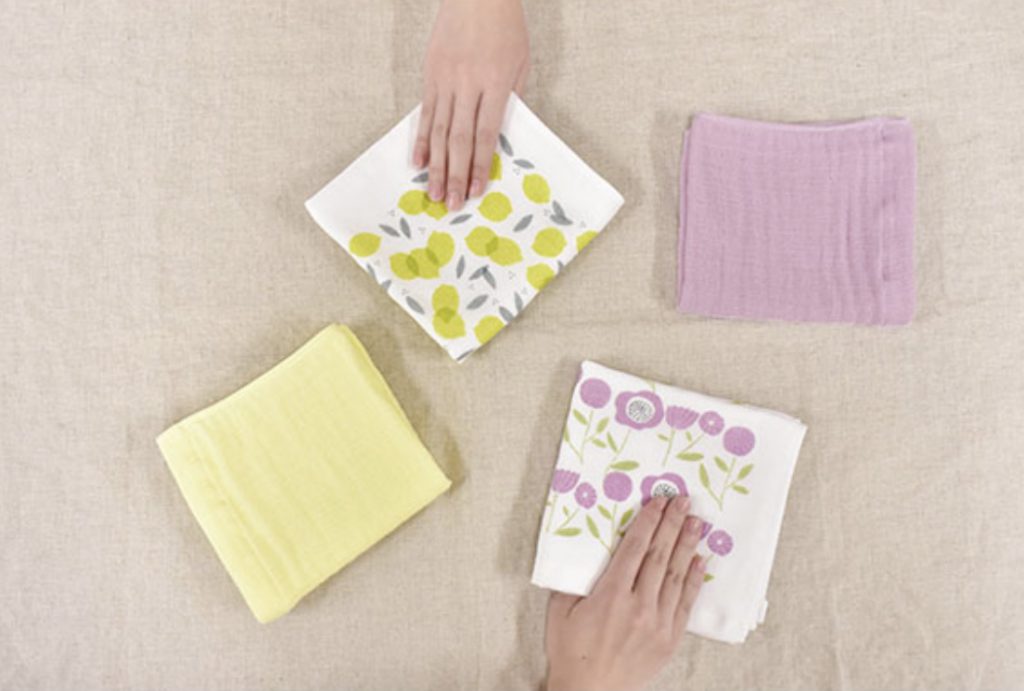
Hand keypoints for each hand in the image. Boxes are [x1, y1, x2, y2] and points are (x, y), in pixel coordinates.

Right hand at [414, 0, 528, 210]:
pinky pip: (424, 113)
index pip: (486, 133)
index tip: (477, 190)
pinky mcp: (430, 75)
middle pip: (459, 139)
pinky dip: (421, 140)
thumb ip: (513, 100)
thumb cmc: (505, 27)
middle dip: (455, 175)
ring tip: (433, 193)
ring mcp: (445, 80)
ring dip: (436, 166)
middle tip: (451, 205)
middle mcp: (467, 84)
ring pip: (439, 131)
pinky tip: (418, 162)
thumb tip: (504, 137)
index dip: (481, 165)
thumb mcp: (521, 63)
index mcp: (495, 83)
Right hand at [544, 496, 705, 690]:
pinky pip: (685, 603)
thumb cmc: (571, 652)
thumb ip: (575, 579)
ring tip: (696, 522)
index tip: (657, 502)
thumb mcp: (561, 610)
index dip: (648, 522)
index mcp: (611, 595)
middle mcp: (639, 606)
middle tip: (682, 501)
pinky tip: (700, 561)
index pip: (635, 548)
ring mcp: (658, 624)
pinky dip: (695, 580)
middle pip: (660, 556)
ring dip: (687, 545)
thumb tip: (586, 551)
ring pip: (677, 576)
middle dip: (672, 525)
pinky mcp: (669, 639)